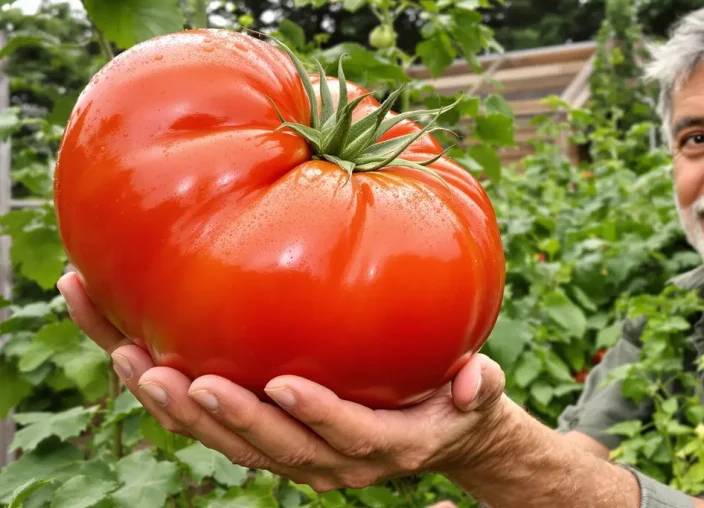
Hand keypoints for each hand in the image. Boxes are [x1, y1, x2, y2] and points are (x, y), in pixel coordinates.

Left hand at [57, 271, 509, 492]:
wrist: (429, 434)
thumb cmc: (453, 404)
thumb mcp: (477, 396)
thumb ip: (477, 387)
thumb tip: (472, 381)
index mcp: (382, 448)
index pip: (346, 436)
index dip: (316, 415)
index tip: (283, 385)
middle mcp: (327, 462)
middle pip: (268, 447)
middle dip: (222, 416)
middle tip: (178, 376)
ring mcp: (289, 454)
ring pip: (225, 442)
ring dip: (176, 407)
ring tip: (129, 360)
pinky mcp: (262, 437)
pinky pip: (210, 423)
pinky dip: (167, 393)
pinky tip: (123, 343)